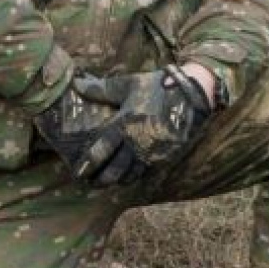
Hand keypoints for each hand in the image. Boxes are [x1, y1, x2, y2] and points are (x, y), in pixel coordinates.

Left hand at [69, 65, 212, 185]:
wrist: (191, 95)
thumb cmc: (157, 88)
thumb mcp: (129, 84)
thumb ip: (102, 89)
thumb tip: (77, 85)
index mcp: (123, 125)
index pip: (100, 151)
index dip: (87, 164)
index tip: (77, 172)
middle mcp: (136, 143)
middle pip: (113, 170)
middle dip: (99, 179)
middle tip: (89, 183)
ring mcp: (151, 152)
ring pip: (129, 175)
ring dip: (115, 181)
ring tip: (105, 184)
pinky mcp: (163, 156)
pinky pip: (144, 172)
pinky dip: (132, 177)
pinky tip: (126, 177)